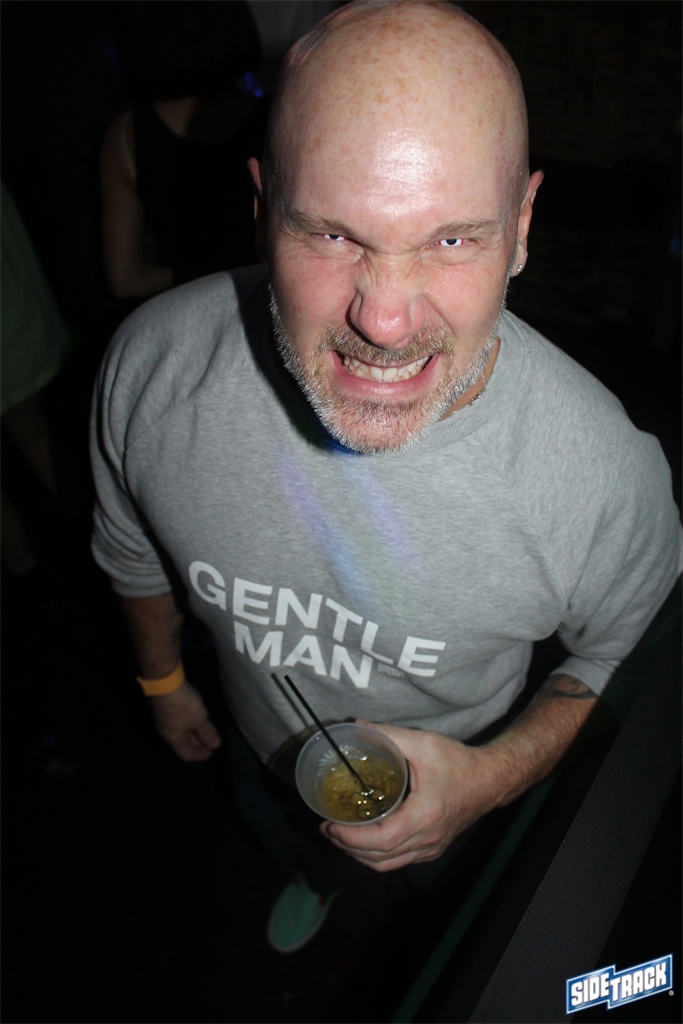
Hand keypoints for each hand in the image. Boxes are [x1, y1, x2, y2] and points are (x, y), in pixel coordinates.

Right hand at [149, 681, 221, 761]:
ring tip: (205, 729)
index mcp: (174, 738)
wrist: (164, 682)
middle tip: (210, 742)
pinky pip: (178, 720)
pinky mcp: (164, 706)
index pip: (186, 754)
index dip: (199, 756)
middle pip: (182, 743)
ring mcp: (164, 717)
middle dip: (197, 744)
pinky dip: (188, 722)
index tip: (212, 752)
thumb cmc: (183, 705)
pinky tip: (194, 715)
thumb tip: (215, 745)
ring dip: (193, 732)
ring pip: (180, 730)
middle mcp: (166, 730)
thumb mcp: (199, 719)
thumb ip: (207, 733)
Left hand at [320, 722, 500, 871]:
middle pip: (380, 858)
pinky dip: (377, 855)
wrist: (490, 780)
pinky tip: (365, 840)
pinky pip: (400, 860)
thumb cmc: (459, 763)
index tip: (331, 825)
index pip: (381, 840)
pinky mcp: (433, 848)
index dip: (351, 838)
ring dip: (360, 855)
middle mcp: (428, 839)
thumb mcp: (424, 743)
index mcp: (424, 816)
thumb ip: (388, 735)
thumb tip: (357, 726)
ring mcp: (432, 847)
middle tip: (327, 828)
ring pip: (389, 864)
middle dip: (348, 847)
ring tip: (340, 836)